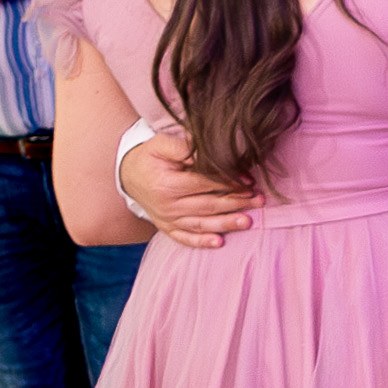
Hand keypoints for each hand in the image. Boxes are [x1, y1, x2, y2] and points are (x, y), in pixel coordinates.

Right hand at [114, 131, 260, 251]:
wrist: (128, 175)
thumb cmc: (150, 157)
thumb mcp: (161, 145)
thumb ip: (185, 147)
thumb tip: (209, 152)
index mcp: (167, 184)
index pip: (204, 183)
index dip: (228, 182)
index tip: (249, 181)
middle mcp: (167, 205)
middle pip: (207, 205)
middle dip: (235, 203)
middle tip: (258, 200)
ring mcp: (167, 219)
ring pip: (201, 224)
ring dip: (226, 224)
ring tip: (248, 221)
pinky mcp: (167, 228)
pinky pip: (185, 238)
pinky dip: (202, 242)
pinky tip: (220, 243)